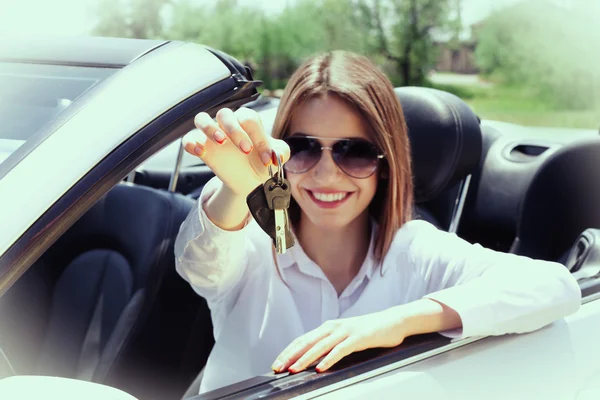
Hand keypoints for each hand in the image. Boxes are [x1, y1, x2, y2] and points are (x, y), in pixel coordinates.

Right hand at [182, 107, 289, 196]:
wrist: (250, 179)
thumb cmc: (262, 161)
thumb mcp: (277, 156)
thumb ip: (281, 152)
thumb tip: (276, 155)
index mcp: (247, 121)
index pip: (249, 119)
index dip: (259, 138)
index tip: (267, 159)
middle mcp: (228, 124)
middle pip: (225, 114)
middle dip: (235, 130)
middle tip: (246, 150)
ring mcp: (212, 134)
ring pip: (202, 118)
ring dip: (209, 127)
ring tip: (221, 141)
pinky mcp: (201, 147)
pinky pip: (189, 138)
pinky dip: (191, 143)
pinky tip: (200, 152)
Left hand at [271, 310, 406, 373]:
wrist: (392, 321)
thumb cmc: (368, 331)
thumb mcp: (345, 336)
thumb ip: (330, 344)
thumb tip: (312, 359)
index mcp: (328, 327)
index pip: (302, 339)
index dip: (288, 351)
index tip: (277, 363)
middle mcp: (334, 327)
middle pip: (307, 341)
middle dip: (290, 355)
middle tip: (278, 367)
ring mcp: (346, 331)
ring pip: (321, 346)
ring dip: (305, 358)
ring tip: (294, 369)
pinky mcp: (359, 338)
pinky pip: (341, 349)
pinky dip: (329, 359)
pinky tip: (321, 367)